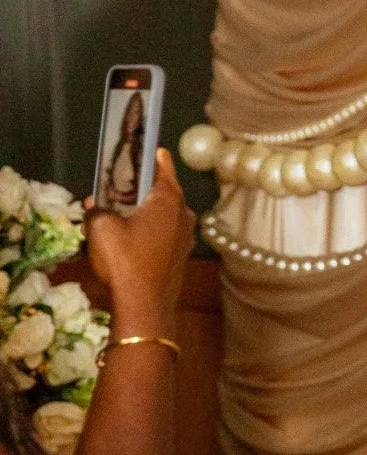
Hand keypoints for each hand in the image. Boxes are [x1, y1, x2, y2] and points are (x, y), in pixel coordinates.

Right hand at [83, 150, 193, 335]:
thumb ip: (96, 209)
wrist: (144, 306)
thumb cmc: (124, 259)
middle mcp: (183, 215)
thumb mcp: (100, 227)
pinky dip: (150, 229)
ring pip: (165, 215)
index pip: (163, 168)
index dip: (155, 157)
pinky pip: (164, 233)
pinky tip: (130, 235)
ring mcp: (185, 238)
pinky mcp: (180, 257)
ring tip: (122, 209)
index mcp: (168, 200)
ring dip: (146, 210)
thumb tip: (94, 205)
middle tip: (125, 182)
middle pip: (164, 192)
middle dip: (145, 187)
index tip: (152, 149)